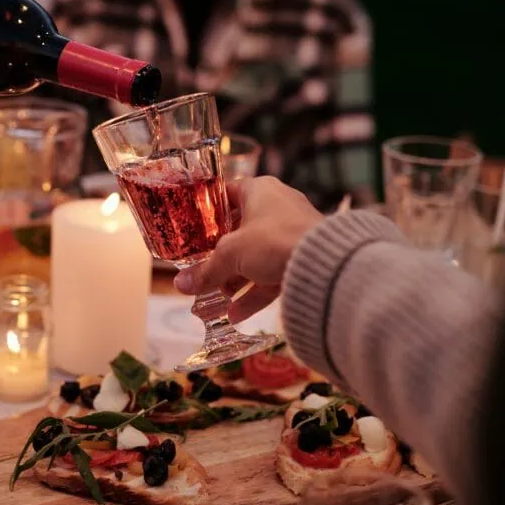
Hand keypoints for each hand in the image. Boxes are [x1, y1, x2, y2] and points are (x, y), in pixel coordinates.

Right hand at [174, 176, 323, 322]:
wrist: (324, 265)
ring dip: (236, 279)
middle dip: (221, 256)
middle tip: (203, 271)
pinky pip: (272, 273)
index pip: (226, 195)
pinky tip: (236, 314)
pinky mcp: (302, 257)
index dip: (209, 214)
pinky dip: (255, 292)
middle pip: (239, 231)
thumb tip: (180, 284)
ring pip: (256, 256)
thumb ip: (206, 270)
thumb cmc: (273, 241)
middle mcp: (277, 206)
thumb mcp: (231, 255)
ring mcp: (291, 232)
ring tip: (218, 300)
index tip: (193, 232)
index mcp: (259, 190)